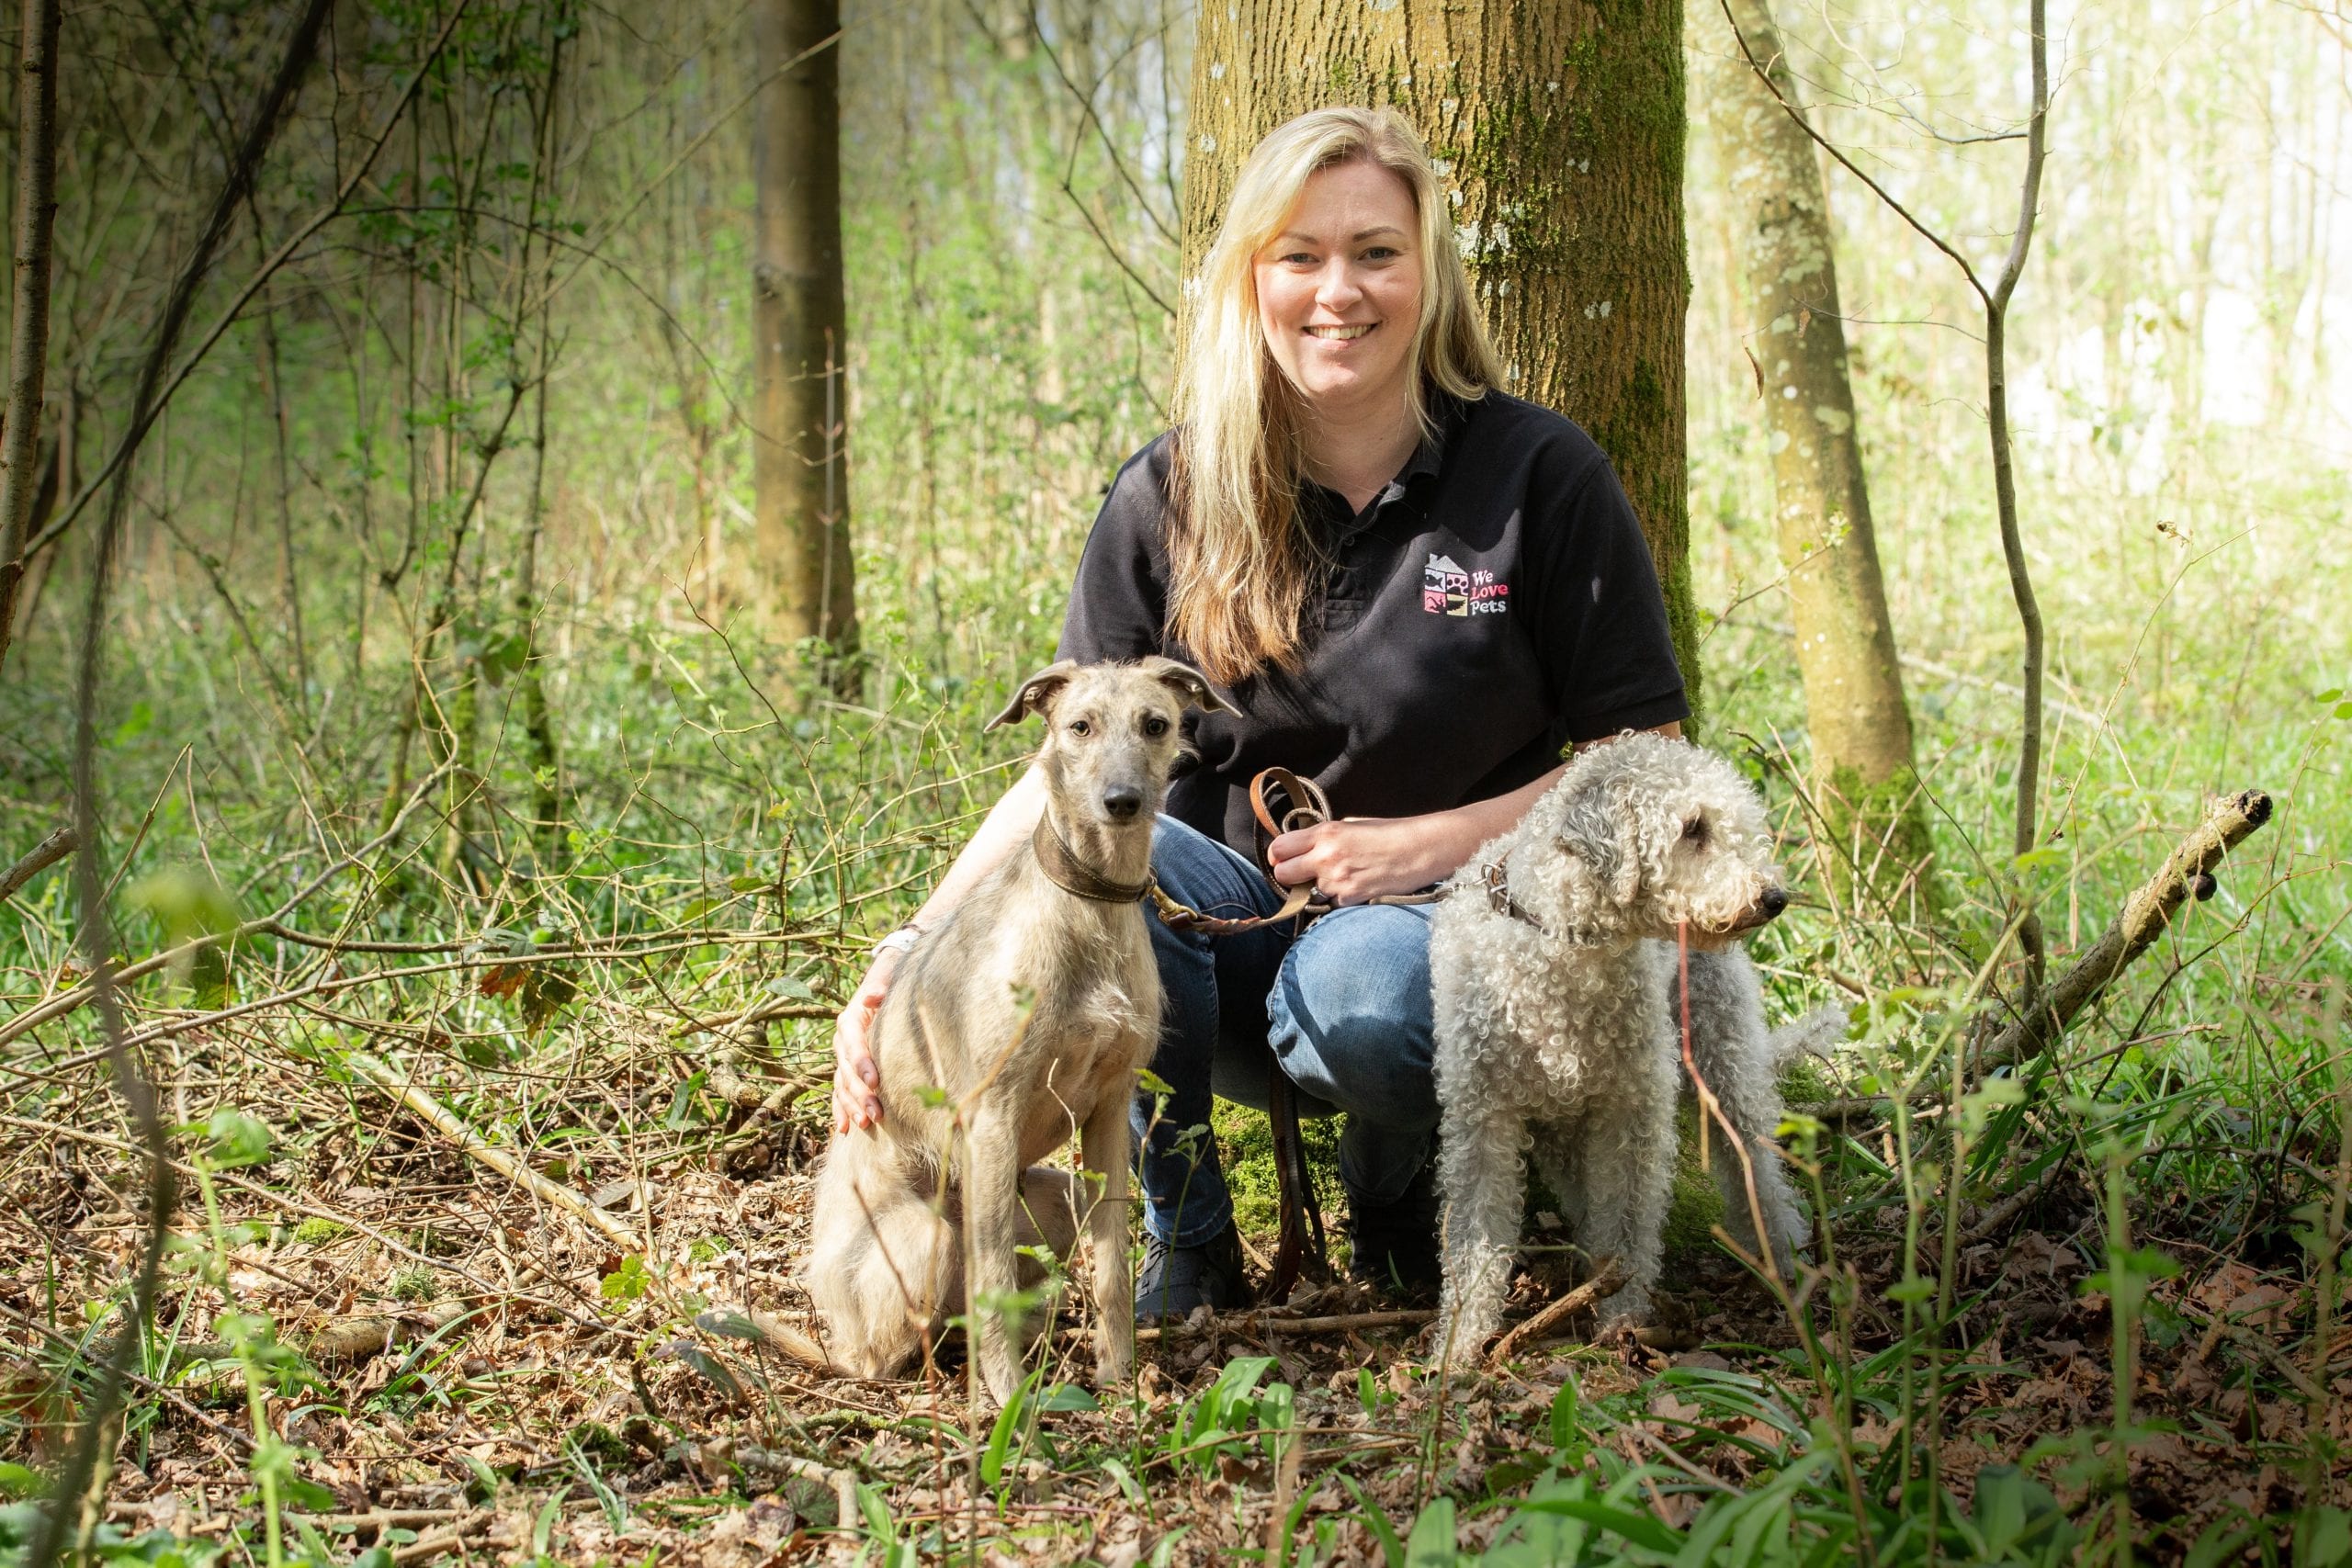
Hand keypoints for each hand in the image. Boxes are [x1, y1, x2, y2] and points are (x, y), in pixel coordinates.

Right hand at [832, 948, 902, 1132]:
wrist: (885, 983)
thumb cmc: (892, 981)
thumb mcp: (888, 976)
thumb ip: (881, 984)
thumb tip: (872, 997)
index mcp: (851, 1020)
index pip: (854, 1044)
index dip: (862, 1063)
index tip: (874, 1081)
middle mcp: (843, 1041)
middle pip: (848, 1071)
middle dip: (861, 1093)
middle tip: (876, 1114)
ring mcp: (844, 1057)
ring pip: (843, 1085)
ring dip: (852, 1105)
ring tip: (865, 1123)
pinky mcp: (848, 1069)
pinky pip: (840, 1092)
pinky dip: (841, 1109)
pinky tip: (845, 1128)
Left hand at [1266, 815, 1457, 903]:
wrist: (1421, 850)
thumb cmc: (1390, 833)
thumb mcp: (1352, 825)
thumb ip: (1325, 837)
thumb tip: (1304, 848)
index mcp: (1325, 833)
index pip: (1279, 848)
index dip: (1278, 856)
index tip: (1285, 859)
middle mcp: (1326, 856)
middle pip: (1282, 875)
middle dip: (1289, 877)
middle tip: (1303, 874)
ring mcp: (1337, 881)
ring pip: (1307, 894)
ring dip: (1316, 890)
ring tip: (1340, 879)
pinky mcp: (1350, 899)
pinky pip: (1330, 904)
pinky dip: (1337, 900)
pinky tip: (1355, 887)